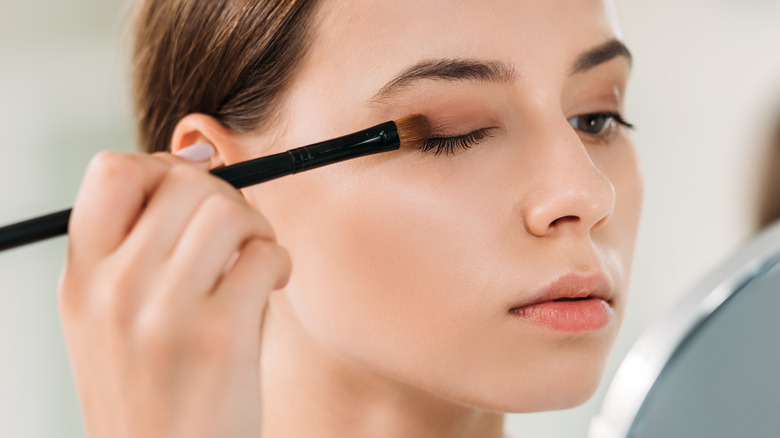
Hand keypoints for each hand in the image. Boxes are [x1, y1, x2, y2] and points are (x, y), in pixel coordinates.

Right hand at [59, 145, 290, 437]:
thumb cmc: (151, 390)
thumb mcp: (110, 319)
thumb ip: (137, 248)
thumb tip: (197, 163)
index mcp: (82, 278)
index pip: (111, 171)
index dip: (161, 168)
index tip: (191, 197)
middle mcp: (115, 288)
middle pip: (183, 181)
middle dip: (224, 195)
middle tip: (237, 233)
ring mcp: (165, 312)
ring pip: (228, 210)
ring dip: (256, 227)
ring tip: (254, 259)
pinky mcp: (219, 336)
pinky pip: (265, 255)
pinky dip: (280, 261)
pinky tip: (272, 285)